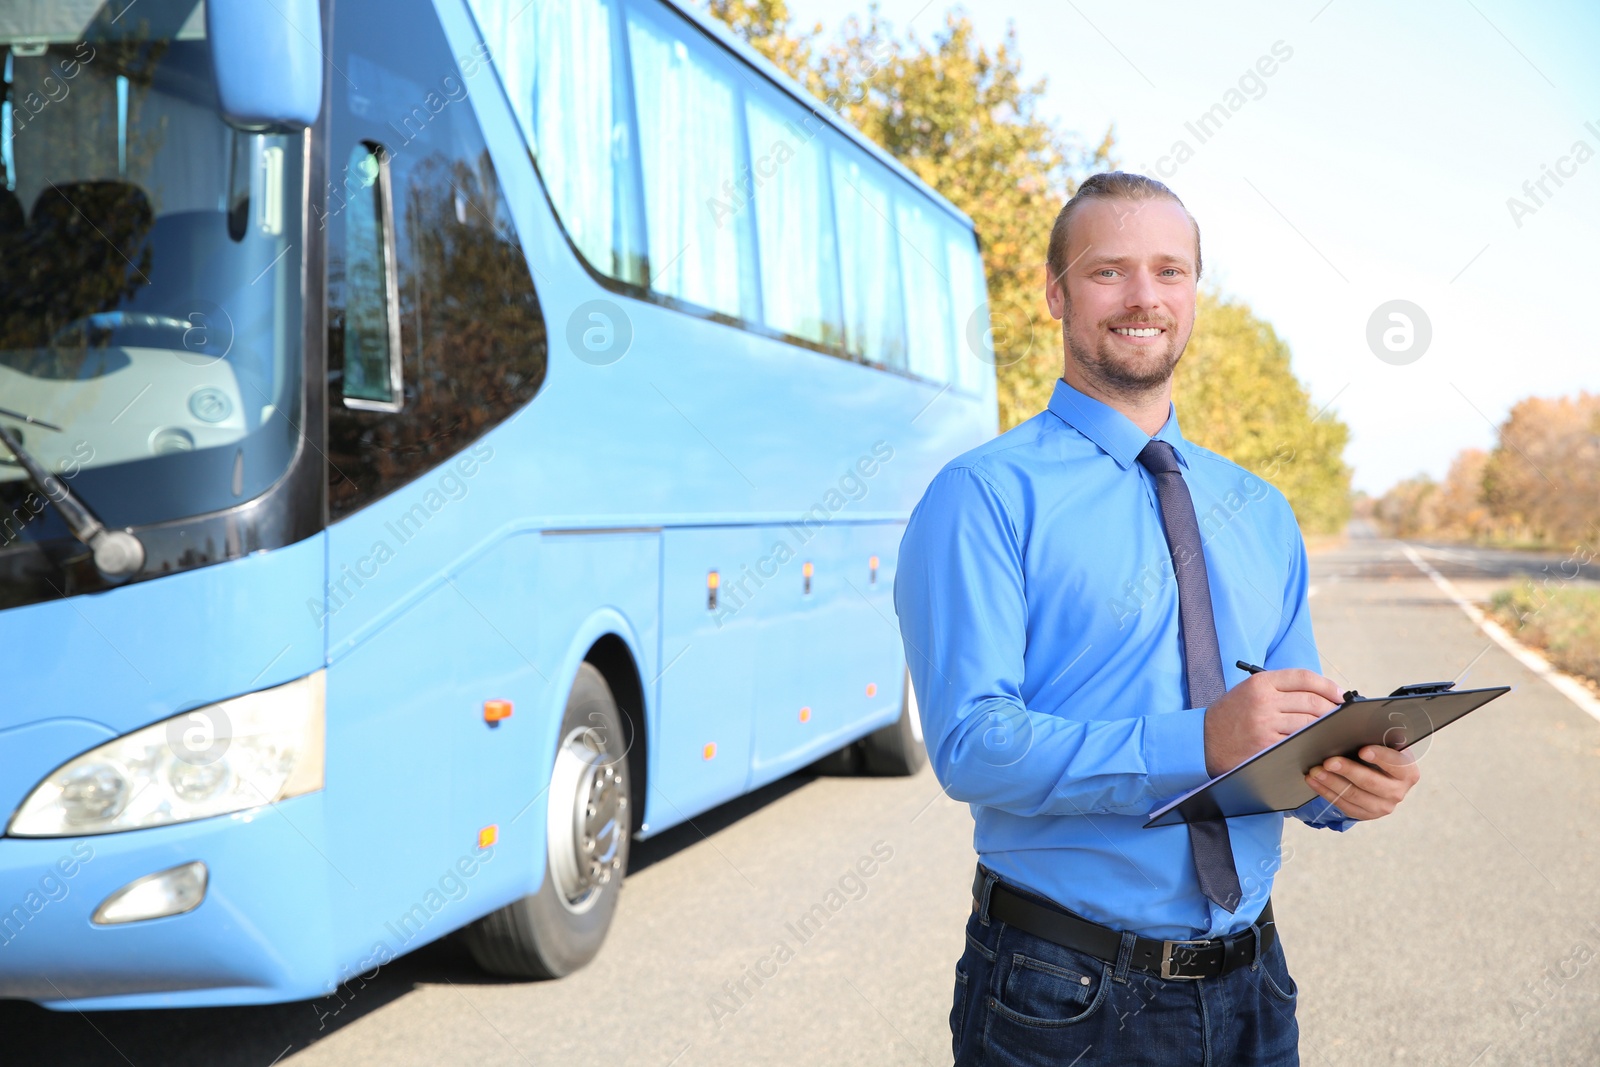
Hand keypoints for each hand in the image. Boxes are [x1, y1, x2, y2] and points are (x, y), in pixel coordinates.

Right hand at [1203, 669, 1343, 776]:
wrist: (1204, 740)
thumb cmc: (1231, 715)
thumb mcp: (1249, 690)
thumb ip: (1280, 688)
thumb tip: (1320, 692)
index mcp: (1260, 682)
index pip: (1304, 677)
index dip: (1327, 685)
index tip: (1340, 694)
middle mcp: (1263, 701)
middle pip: (1312, 701)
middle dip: (1332, 708)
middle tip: (1340, 714)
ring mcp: (1265, 724)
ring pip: (1309, 722)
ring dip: (1325, 726)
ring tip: (1331, 728)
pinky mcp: (1267, 744)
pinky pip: (1299, 740)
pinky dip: (1311, 740)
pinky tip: (1316, 741)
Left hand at [1306, 744, 1419, 819]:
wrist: (1379, 775)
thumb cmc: (1378, 754)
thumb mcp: (1383, 745)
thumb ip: (1375, 738)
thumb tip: (1353, 727)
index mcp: (1407, 772)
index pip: (1396, 764)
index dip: (1380, 756)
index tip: (1363, 750)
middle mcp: (1398, 792)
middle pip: (1371, 782)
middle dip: (1348, 770)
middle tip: (1329, 761)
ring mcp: (1382, 806)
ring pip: (1354, 795)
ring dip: (1331, 782)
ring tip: (1315, 771)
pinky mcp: (1365, 814)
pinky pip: (1343, 805)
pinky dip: (1325, 792)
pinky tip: (1313, 781)